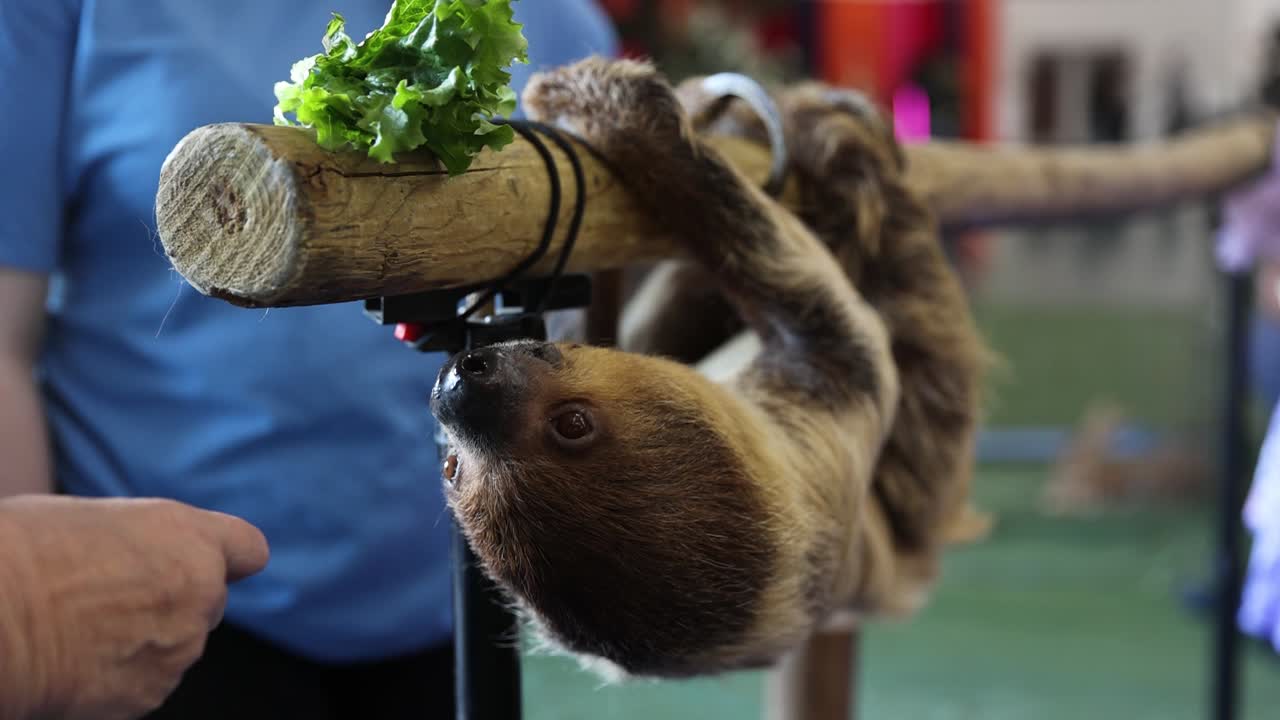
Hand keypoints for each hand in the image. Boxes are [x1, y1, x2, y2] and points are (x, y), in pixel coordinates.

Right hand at [0, 495, 268, 719]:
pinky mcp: (151, 694)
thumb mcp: (97, 520)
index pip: (247, 550)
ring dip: (147, 641)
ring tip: (81, 629)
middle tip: (113, 599)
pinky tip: (75, 663)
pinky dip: (119, 678)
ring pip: (177, 646)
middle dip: (176, 603)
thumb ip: (144, 542)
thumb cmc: (24, 553)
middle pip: (208, 601)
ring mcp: (181, 649)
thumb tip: (139, 557)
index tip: (211, 565)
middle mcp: (201, 592)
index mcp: (190, 539)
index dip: (229, 559)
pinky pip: (145, 683)